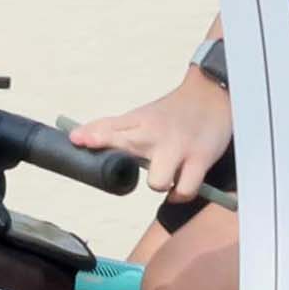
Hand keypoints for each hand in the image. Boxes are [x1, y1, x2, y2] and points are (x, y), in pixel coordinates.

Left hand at [72, 69, 235, 198]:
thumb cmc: (173, 113)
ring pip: (157, 182)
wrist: (214, 95)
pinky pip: (183, 190)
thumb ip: (111, 129)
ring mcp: (178, 147)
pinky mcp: (199, 159)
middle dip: (118, 158)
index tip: (76, 140)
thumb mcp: (142, 116)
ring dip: (160, 184)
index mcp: (138, 121)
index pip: (109, 127)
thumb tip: (75, 137)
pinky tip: (180, 187)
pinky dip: (180, 194)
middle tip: (121, 165)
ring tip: (167, 177)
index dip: (93, 135)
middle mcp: (154, 133)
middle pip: (127, 146)